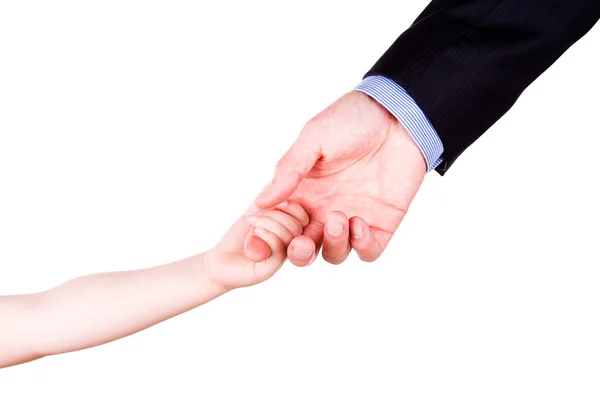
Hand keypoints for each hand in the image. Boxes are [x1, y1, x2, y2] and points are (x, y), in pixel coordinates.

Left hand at [206, 201, 308, 290]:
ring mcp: (283, 256)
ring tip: (251, 221)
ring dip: (270, 222)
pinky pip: (280, 249)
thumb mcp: (256, 211)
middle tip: (256, 213)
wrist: (220, 260)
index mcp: (290, 230)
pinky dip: (268, 234)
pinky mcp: (272, 267)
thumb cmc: (238, 236)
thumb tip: (282, 183)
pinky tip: (255, 231)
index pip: (304, 217)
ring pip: (291, 235)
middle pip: (300, 225)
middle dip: (278, 213)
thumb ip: (271, 200)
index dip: (294, 207)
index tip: (278, 200)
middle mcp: (290, 244)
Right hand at [253, 91, 425, 265]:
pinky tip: (359, 223)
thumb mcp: (313, 139)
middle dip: (298, 254)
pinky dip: (361, 246)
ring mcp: (351, 218)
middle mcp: (323, 210)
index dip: (268, 239)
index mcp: (301, 192)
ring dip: (333, 245)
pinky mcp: (381, 223)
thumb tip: (261, 202)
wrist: (398, 115)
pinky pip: (368, 251)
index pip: (278, 226)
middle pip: (303, 249)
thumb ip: (288, 171)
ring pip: (333, 254)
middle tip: (301, 243)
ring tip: (337, 220)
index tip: (262, 242)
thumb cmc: (351, 120)